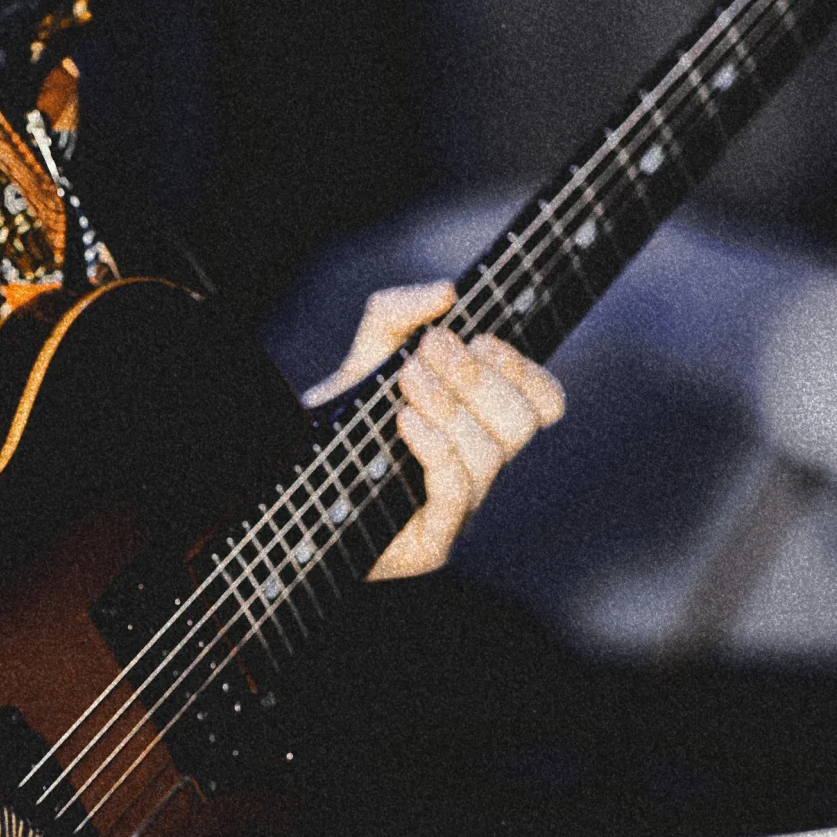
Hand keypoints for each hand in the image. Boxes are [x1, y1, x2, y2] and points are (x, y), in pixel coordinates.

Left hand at [302, 282, 565, 579]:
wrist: (293, 484)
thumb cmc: (341, 426)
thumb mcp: (366, 358)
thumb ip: (397, 314)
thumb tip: (446, 292)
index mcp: (479, 426)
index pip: (543, 403)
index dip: (524, 370)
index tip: (480, 339)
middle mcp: (478, 468)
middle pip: (522, 424)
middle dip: (479, 379)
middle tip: (432, 349)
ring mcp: (459, 510)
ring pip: (490, 456)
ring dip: (450, 406)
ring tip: (407, 379)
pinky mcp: (433, 543)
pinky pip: (457, 493)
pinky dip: (436, 447)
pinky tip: (406, 419)